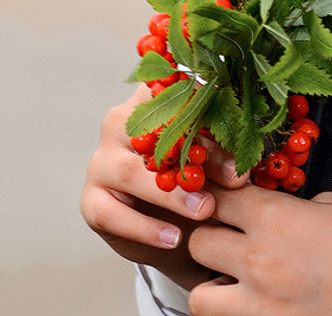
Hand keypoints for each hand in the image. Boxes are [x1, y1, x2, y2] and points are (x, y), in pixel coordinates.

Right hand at [80, 87, 246, 289]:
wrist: (171, 227)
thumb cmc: (193, 180)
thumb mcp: (210, 163)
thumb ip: (221, 160)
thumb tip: (239, 172)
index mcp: (150, 100)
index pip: (173, 94)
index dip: (205, 108)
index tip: (237, 127)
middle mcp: (119, 124)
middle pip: (153, 133)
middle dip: (195, 155)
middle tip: (233, 180)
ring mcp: (101, 161)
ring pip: (131, 172)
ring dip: (171, 194)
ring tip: (205, 209)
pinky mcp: (92, 200)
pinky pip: (113, 214)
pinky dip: (145, 228)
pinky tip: (173, 238)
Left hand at [188, 185, 331, 315]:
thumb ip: (291, 208)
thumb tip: (271, 213)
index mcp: (277, 219)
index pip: (219, 196)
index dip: (214, 190)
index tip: (215, 190)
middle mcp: (260, 261)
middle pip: (199, 241)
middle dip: (209, 233)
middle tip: (226, 231)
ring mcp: (261, 305)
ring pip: (199, 296)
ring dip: (210, 281)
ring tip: (231, 275)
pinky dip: (233, 311)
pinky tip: (252, 299)